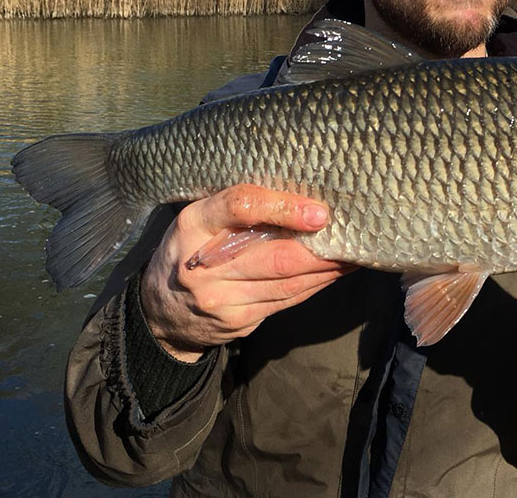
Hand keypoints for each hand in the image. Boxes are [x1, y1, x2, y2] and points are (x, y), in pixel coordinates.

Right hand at [140, 184, 353, 361]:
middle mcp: (205, 264)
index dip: (284, 208)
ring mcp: (222, 298)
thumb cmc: (191, 248)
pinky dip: (317, 284)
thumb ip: (239, 208)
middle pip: (276, 255)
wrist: (160, 312)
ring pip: (289, 282)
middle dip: (321, 247)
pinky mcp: (238, 321)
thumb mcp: (200, 218)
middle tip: (353, 234)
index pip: (240, 207)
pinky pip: (288, 301)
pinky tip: (336, 272)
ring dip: (328, 267)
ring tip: (356, 251)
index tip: (319, 212)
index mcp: (193, 224)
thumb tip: (302, 195)